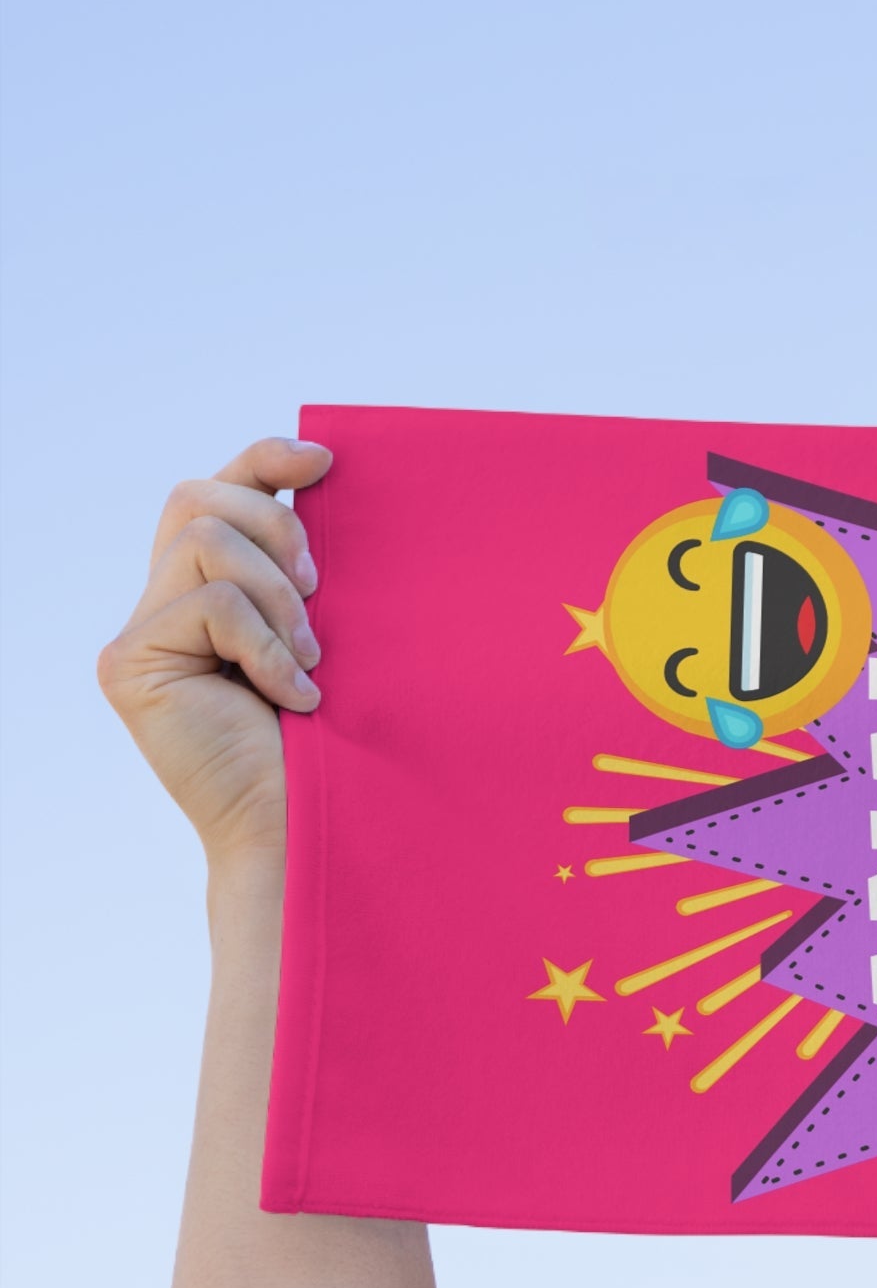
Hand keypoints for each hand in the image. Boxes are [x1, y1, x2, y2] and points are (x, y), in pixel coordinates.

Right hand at [98, 437, 331, 870]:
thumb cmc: (335, 743)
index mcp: (214, 590)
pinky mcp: (131, 664)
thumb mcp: (332, 638)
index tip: (326, 463)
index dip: (265, 460)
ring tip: (311, 660)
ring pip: (202, 540)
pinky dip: (266, 645)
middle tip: (321, 593)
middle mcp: (165, 603)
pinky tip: (293, 698)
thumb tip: (335, 487)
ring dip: (276, 595)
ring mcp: (142, 634)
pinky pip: (210, 604)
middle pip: (197, 497)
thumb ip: (310, 576)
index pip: (219, 492)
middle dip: (275, 526)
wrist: (307, 827)